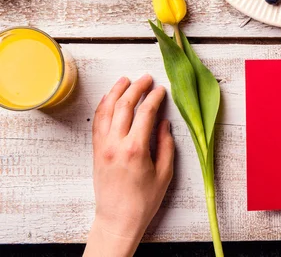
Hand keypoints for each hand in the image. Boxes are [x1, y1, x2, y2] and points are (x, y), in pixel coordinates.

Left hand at [84, 75, 174, 256]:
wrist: (118, 219)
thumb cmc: (144, 201)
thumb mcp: (164, 174)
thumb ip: (166, 145)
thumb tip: (164, 124)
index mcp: (136, 149)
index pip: (145, 113)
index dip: (155, 98)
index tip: (161, 90)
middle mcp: (116, 144)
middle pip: (124, 106)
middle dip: (136, 88)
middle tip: (146, 78)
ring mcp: (103, 146)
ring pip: (107, 110)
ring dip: (116, 92)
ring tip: (125, 80)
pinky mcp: (96, 151)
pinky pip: (98, 122)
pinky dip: (103, 106)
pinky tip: (110, 98)